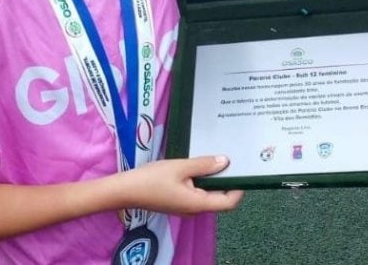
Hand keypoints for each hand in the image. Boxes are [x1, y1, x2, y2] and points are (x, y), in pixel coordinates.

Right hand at [116, 156, 243, 215]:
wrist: (125, 190)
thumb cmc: (152, 179)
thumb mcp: (179, 167)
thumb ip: (203, 165)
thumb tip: (225, 162)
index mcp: (198, 203)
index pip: (229, 202)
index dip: (239, 188)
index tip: (242, 170)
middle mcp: (195, 209)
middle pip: (220, 199)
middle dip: (228, 181)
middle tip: (232, 159)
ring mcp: (186, 206)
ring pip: (208, 194)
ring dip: (214, 179)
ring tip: (217, 158)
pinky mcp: (179, 201)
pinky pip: (197, 192)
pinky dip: (202, 180)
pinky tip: (199, 165)